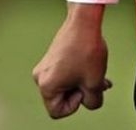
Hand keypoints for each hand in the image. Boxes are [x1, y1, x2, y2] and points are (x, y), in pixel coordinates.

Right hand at [31, 3, 111, 118]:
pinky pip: (63, 75)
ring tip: (94, 73)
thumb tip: (88, 100)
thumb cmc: (86, 49)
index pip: (58, 111)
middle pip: (61, 98)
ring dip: (81, 83)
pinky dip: (77, 74)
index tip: (83, 89)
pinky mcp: (51, 58)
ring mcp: (45, 66)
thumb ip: (92, 102)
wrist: (83, 24)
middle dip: (80, 93)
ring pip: (65, 86)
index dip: (75, 105)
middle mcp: (40, 76)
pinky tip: (90, 67)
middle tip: (91, 81)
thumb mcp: (94, 84)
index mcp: (46, 85)